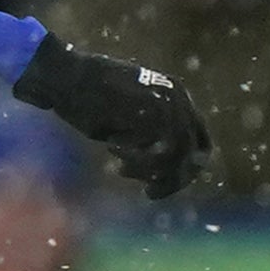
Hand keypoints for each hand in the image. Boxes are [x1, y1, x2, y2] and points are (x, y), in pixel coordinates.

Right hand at [11, 32, 210, 198]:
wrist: (69, 77)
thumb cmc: (89, 99)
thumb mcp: (126, 121)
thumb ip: (148, 140)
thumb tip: (159, 172)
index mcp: (177, 97)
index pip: (200, 143)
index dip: (185, 170)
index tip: (159, 183)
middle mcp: (180, 98)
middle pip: (196, 154)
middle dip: (173, 180)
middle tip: (148, 193)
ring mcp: (170, 103)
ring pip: (178, 156)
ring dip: (148, 170)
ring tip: (121, 167)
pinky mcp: (155, 110)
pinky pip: (159, 153)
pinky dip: (135, 158)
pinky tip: (111, 145)